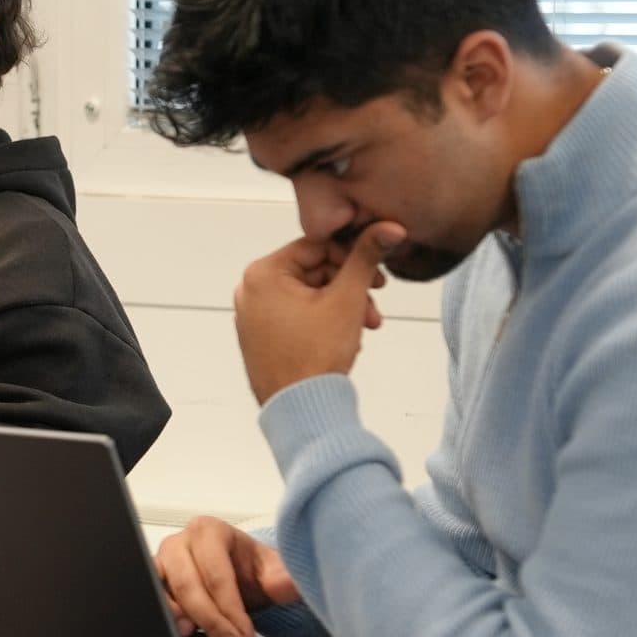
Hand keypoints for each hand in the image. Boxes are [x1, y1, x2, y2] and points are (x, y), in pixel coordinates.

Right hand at [155, 516, 299, 636]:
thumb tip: (288, 585)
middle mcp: (180, 542)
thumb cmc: (250, 570)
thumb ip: (283, 578)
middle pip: (188, 584)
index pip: (217, 574)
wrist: (238, 577)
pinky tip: (180, 632)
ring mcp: (162, 562)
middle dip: (211, 620)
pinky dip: (164, 617)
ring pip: (164, 591)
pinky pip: (151, 599)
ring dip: (180, 617)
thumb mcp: (272, 572)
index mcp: (209, 530)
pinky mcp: (153, 582)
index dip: (230, 609)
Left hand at [233, 222, 404, 404]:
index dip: (353, 255)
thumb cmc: (314, 357)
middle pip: (314, 272)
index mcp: (263, 274)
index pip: (317, 246)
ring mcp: (253, 315)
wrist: (301, 409)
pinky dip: (325, 320)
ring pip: (310, 295)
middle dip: (351, 286)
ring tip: (368, 324)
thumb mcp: (347, 298)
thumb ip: (366, 257)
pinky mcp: (261, 336)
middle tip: (376, 299)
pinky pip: (298, 315)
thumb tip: (386, 227)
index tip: (378, 269)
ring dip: (343, 305)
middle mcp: (250, 291)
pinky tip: (347, 335)